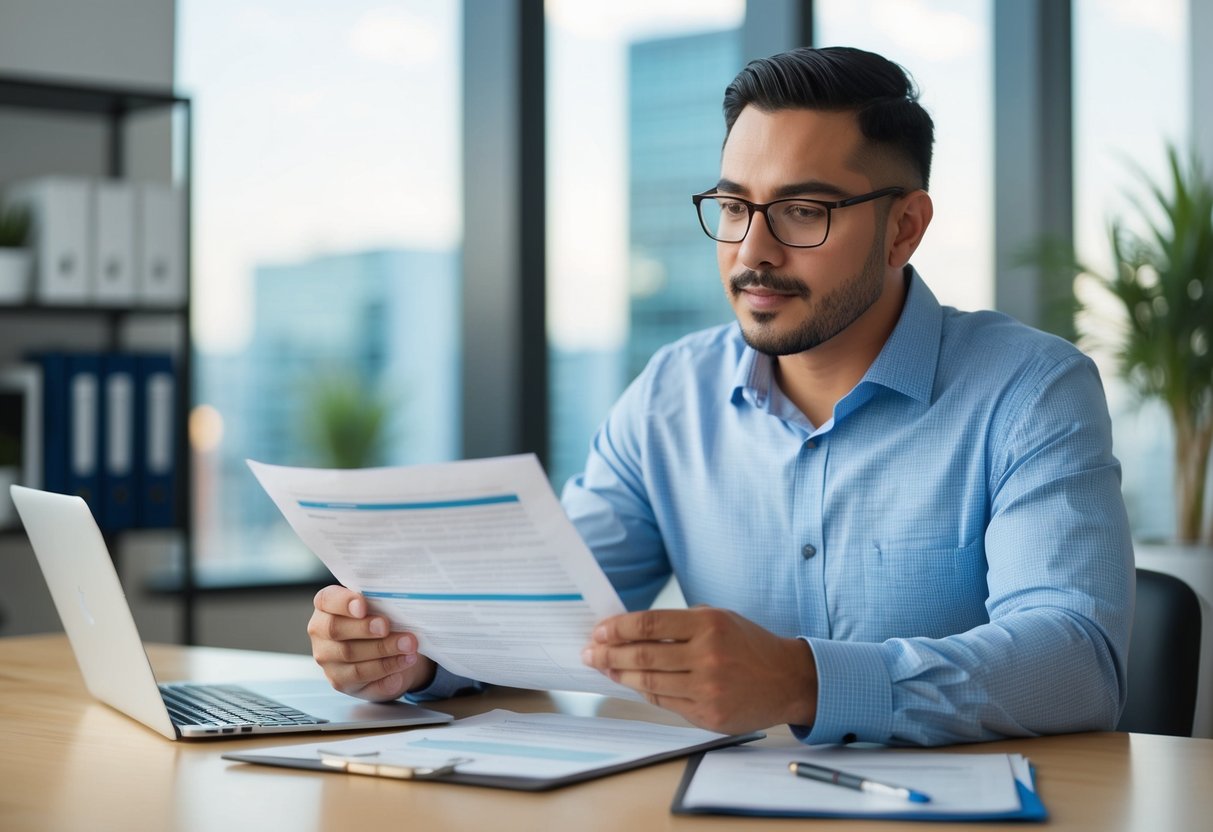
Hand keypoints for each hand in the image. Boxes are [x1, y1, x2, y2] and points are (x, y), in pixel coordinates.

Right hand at [308, 585, 435, 701]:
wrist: (385, 652)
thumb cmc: (380, 621)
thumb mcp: (379, 607)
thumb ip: (381, 601)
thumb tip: (399, 600)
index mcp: (327, 607)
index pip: (327, 600)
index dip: (343, 602)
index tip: (363, 606)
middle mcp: (321, 634)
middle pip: (336, 630)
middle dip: (364, 628)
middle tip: (387, 627)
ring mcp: (329, 661)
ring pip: (351, 657)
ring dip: (384, 652)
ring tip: (408, 647)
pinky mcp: (342, 683)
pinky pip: (365, 681)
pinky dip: (387, 674)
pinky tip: (403, 665)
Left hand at [580, 606, 816, 734]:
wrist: (788, 679)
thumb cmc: (749, 645)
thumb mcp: (719, 619)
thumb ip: (679, 624)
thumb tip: (631, 631)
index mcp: (708, 625)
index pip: (650, 624)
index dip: (618, 628)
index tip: (599, 630)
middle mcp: (707, 656)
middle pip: (643, 656)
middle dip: (609, 653)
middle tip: (590, 651)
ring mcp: (708, 689)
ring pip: (649, 683)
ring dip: (619, 675)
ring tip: (604, 667)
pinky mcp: (708, 715)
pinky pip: (665, 702)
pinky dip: (644, 691)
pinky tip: (631, 683)